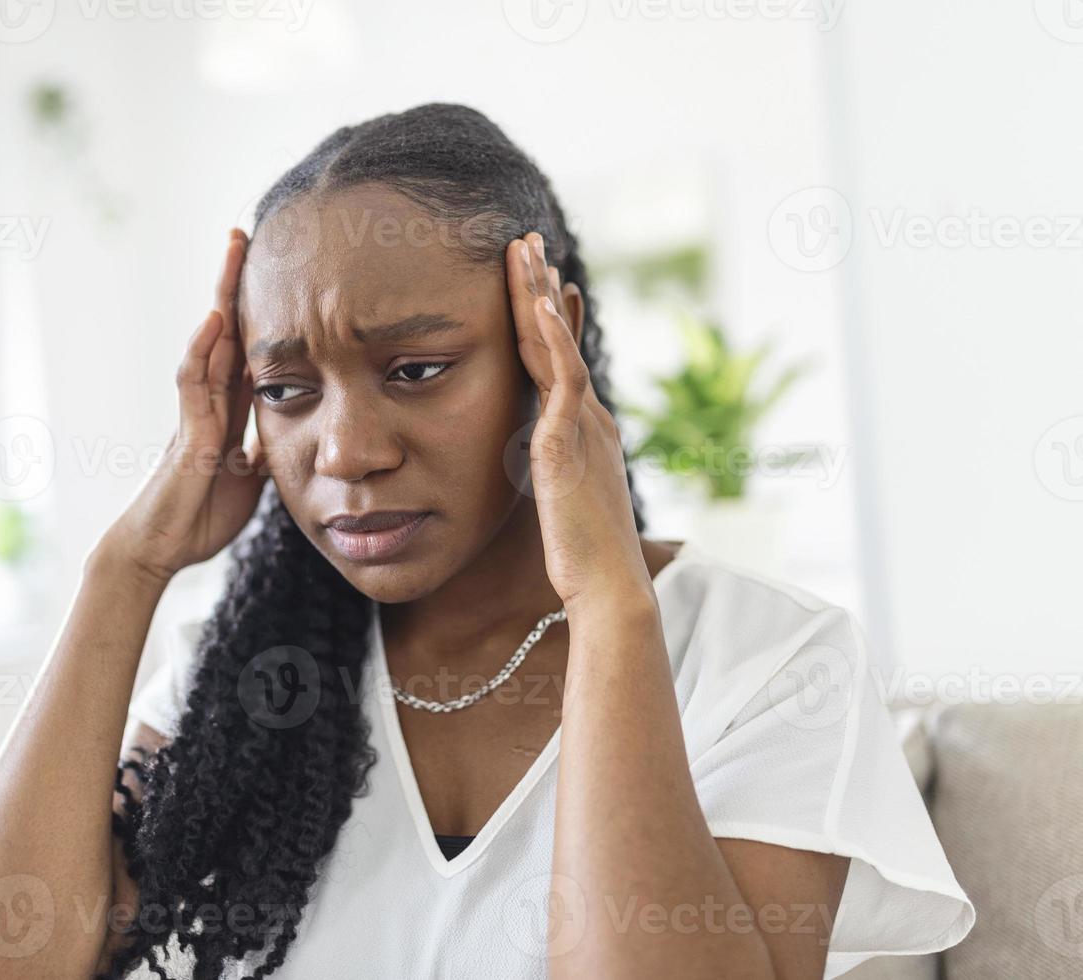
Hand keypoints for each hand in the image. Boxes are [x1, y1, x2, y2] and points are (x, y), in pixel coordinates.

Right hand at [105, 228, 268, 582]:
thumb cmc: (199, 514)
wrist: (160, 548)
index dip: (261, 309)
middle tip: (246, 231)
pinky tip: (215, 320)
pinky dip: (202, 350)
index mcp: (228, 410)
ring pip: (208, 342)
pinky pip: (192, 384)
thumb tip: (299, 433)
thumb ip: (267, 448)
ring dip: (220, 296)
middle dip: (235, 282)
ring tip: (232, 250)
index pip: (248, 347)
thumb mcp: (253, 478)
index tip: (277, 270)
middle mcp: (209, 401)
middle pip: (226, 329)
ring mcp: (194, 413)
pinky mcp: (186, 435)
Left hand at [505, 232, 651, 610]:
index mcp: (585, 430)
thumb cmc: (586, 556)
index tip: (544, 281)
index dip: (554, 318)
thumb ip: (555, 469)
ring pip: (557, 346)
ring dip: (540, 295)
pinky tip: (542, 305)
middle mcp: (589, 418)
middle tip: (527, 242)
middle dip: (543, 288)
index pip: (562, 361)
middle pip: (560, 339)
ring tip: (525, 250)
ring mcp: (581, 427)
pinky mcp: (568, 444)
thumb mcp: (564, 499)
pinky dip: (553, 339)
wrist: (610, 586)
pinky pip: (562, 380)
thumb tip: (542, 458)